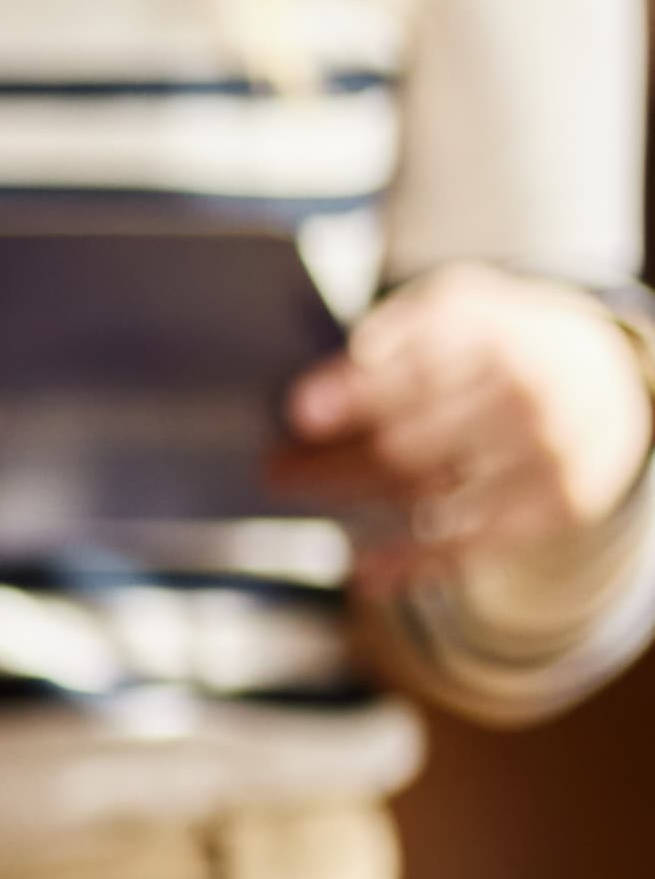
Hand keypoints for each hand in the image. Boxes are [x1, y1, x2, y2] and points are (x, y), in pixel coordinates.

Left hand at [284, 266, 653, 572]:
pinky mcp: (559, 505)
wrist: (605, 380)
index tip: (300, 414)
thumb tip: (338, 375)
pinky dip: (414, 561)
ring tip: (295, 489)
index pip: (419, 370)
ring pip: (428, 490)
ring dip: (350, 494)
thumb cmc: (499, 341)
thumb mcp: (460, 304)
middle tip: (274, 467)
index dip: (357, 391)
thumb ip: (402, 326)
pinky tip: (364, 573)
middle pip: (409, 440)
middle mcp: (530, 395)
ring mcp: (548, 454)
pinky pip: (474, 541)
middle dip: (332, 459)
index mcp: (502, 336)